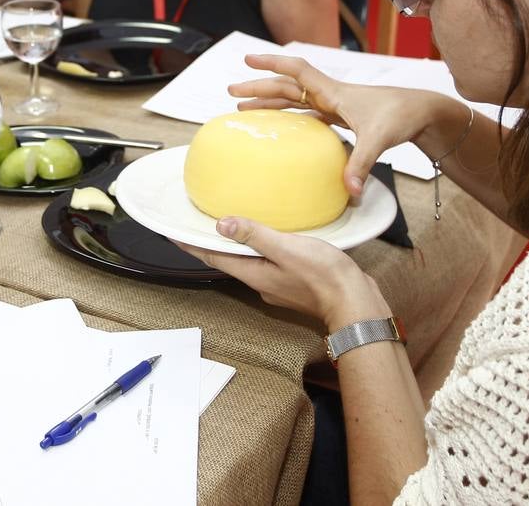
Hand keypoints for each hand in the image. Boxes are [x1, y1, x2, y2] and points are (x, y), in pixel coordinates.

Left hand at [178, 217, 387, 328]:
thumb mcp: (286, 249)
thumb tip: (223, 225)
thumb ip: (256, 236)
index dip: (191, 245)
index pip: (213, 258)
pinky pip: (268, 263)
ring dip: (236, 247)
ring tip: (228, 228)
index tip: (172, 234)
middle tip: (196, 226)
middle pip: (228, 261)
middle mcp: (261, 282)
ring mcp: (278, 284)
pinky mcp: (294, 282)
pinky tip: (269, 239)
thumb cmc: (324, 277)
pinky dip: (260, 249)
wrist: (355, 302)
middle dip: (211, 245)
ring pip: (249, 262)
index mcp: (254, 273)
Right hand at [228, 54, 444, 195]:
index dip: (271, 64)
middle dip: (259, 86)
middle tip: (231, 91)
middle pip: (287, 86)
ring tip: (244, 108)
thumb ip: (361, 164)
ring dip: (270, 102)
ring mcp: (336, 105)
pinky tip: (280, 126)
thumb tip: (349, 191)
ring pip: (294, 100)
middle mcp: (330, 95)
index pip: (296, 71)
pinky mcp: (343, 116)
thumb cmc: (403, 117)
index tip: (247, 60)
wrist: (424, 113)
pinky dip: (291, 117)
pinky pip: (308, 114)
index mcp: (333, 92)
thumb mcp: (379, 139)